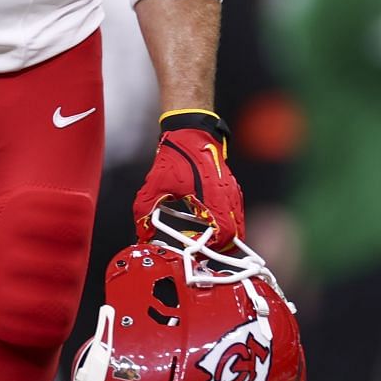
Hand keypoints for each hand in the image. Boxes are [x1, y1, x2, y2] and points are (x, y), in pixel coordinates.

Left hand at [133, 110, 244, 246]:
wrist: (191, 131)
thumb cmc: (178, 155)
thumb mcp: (156, 184)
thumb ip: (145, 210)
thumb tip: (142, 231)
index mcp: (214, 199)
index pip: (225, 235)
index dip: (212, 247)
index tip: (196, 249)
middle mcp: (228, 197)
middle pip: (236, 234)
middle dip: (220, 246)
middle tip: (201, 248)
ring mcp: (232, 192)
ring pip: (237, 223)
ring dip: (223, 234)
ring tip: (203, 236)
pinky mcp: (231, 188)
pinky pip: (234, 212)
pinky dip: (225, 221)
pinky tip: (206, 220)